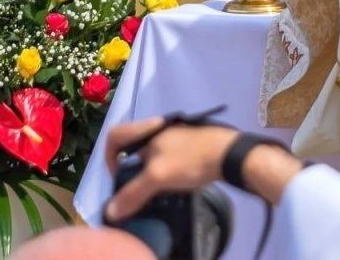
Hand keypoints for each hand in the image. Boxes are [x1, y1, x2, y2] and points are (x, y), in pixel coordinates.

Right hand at [103, 118, 234, 221]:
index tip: (118, 176)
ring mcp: (175, 135)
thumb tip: (111, 211)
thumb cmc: (192, 159)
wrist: (231, 154)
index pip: (115, 135)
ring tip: (156, 189)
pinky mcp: (189, 144)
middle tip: (137, 188)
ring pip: (150, 154)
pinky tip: (173, 184)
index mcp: (148, 129)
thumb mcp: (158, 177)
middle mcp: (159, 128)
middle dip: (130, 169)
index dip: (109, 156)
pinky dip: (164, 171)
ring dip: (148, 172)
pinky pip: (166, 158)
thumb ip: (133, 193)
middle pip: (132, 147)